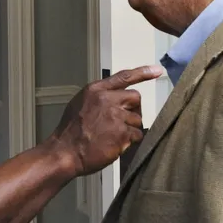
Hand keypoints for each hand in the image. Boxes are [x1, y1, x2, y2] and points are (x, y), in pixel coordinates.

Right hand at [48, 66, 162, 176]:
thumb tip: (114, 97)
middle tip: (122, 120)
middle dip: (132, 109)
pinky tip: (116, 144)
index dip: (143, 72)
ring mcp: (115, 116)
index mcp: (96, 90)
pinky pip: (137, 135)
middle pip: (135, 97)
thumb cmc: (70, 131)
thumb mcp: (80, 103)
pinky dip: (130, 141)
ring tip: (112, 136)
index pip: (124, 76)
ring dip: (129, 128)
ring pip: (137, 119)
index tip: (157, 70)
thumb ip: (99, 97)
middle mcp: (107, 99)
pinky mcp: (122, 133)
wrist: (65, 152)